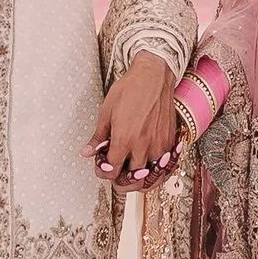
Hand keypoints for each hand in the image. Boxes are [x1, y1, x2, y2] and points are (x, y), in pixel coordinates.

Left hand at [93, 57, 177, 186]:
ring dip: (140, 181)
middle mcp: (143, 146)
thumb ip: (98, 137)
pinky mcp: (170, 141)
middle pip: (132, 180)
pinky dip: (157, 173)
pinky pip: (166, 168)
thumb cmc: (130, 89)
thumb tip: (87, 152)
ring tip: (132, 176)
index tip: (102, 167)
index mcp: (124, 140)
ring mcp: (159, 145)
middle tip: (115, 176)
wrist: (153, 76)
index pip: (112, 171)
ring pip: (151, 178)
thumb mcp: (106, 112)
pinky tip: (150, 170)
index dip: (104, 173)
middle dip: (120, 182)